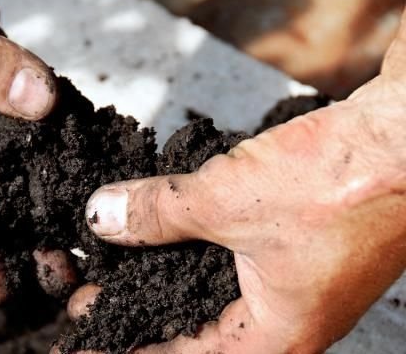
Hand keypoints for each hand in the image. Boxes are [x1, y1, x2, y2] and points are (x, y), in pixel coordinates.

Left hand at [65, 15, 405, 353]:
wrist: (404, 135)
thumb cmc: (342, 183)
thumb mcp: (226, 201)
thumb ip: (158, 213)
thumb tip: (105, 218)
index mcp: (278, 335)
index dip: (130, 346)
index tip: (92, 338)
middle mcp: (290, 317)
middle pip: (197, 327)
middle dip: (143, 310)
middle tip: (97, 297)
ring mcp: (299, 280)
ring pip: (215, 289)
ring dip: (167, 275)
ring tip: (123, 264)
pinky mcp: (301, 243)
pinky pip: (235, 256)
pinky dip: (196, 246)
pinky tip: (172, 230)